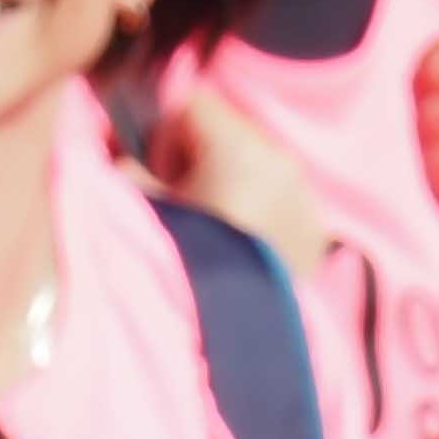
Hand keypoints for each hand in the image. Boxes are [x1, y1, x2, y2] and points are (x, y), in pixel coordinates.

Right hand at [137, 92, 338, 294]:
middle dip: (202, 161)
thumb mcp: (143, 212)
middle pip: (228, 134)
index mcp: (235, 144)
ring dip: (235, 188)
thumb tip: (123, 161)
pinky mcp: (316, 230)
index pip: (192, 103)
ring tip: (218, 235)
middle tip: (187, 210)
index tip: (161, 177)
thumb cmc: (185, 264)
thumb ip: (127, 174)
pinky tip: (247, 252)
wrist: (238, 336)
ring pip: (258, 168)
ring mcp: (303, 195)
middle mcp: (277, 157)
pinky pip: (284, 204)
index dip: (167, 137)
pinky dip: (265, 218)